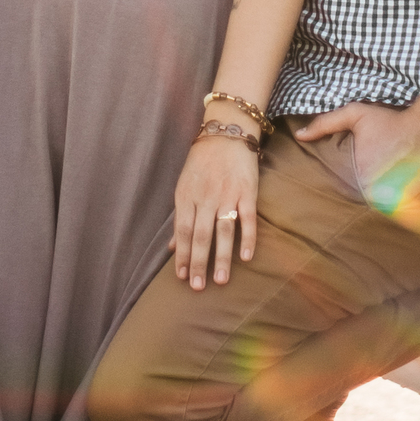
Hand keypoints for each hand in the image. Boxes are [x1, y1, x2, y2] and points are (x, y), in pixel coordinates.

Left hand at [171, 132, 259, 291]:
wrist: (227, 133)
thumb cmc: (202, 162)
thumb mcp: (184, 186)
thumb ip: (180, 217)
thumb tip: (172, 247)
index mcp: (187, 196)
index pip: (183, 231)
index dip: (183, 255)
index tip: (182, 277)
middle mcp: (206, 197)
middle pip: (201, 235)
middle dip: (199, 263)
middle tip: (198, 287)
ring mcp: (227, 195)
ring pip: (223, 231)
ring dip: (221, 258)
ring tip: (220, 281)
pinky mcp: (247, 192)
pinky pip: (248, 219)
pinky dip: (248, 238)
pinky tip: (246, 257)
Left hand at [291, 100, 419, 214]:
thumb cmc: (391, 121)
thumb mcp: (355, 114)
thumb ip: (325, 123)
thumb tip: (299, 135)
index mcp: (358, 176)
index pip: (341, 185)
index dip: (342, 177)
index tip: (348, 168)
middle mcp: (375, 193)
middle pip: (357, 194)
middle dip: (357, 185)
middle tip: (365, 170)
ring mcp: (393, 200)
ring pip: (375, 200)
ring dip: (374, 192)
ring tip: (378, 176)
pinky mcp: (409, 201)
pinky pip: (392, 203)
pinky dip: (391, 195)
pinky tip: (392, 179)